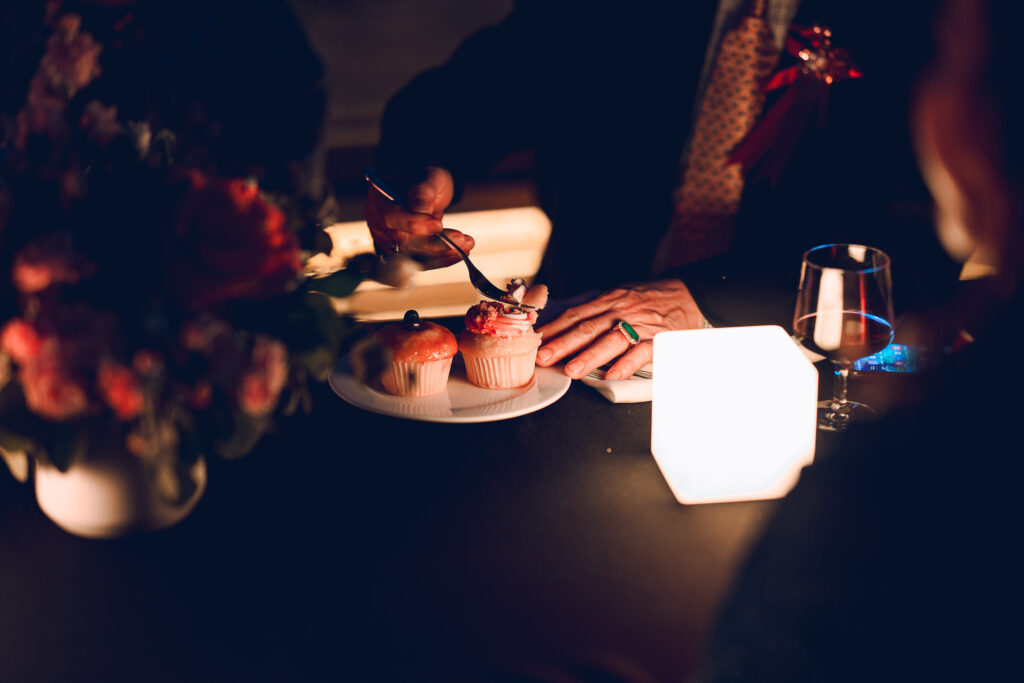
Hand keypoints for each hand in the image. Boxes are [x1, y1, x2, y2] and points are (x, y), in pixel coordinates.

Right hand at [363, 166, 474, 269]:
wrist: (427, 190)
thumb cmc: (426, 179)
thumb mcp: (428, 176)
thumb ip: (423, 190)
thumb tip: (421, 207)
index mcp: (380, 198)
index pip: (392, 217)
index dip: (414, 224)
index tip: (438, 225)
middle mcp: (380, 222)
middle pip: (403, 241)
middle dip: (435, 243)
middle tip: (462, 239)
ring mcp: (389, 240)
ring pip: (413, 256)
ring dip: (442, 254)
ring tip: (466, 244)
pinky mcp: (402, 252)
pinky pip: (420, 261)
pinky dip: (441, 259)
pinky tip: (459, 252)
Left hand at [535, 279, 704, 379]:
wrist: (689, 293)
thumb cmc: (650, 298)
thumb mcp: (620, 294)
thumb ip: (596, 310)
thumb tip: (566, 324)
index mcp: (608, 300)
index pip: (575, 315)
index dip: (554, 329)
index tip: (537, 341)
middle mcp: (621, 310)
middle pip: (587, 328)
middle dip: (563, 344)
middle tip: (544, 357)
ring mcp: (639, 324)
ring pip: (611, 341)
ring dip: (590, 356)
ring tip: (572, 370)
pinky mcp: (658, 338)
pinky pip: (641, 352)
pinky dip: (626, 364)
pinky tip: (613, 375)